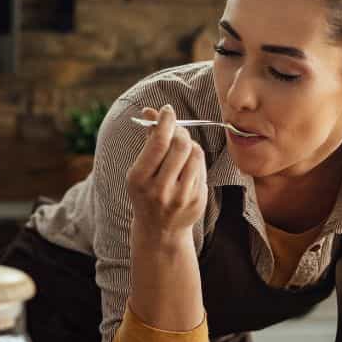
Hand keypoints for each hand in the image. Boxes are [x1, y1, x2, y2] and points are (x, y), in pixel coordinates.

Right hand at [126, 104, 207, 246]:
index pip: (158, 142)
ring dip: (190, 144)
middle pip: (180, 145)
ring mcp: (181, 196)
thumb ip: (148, 140)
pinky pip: (202, 168)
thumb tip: (151, 111)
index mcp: (139, 179)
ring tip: (182, 148)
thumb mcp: (140, 170)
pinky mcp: (197, 200)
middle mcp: (160, 189)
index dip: (166, 121)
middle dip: (181, 131)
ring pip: (195, 154)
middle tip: (177, 129)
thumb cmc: (147, 192)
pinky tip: (187, 166)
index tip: (168, 110)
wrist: (160, 231)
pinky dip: (195, 160)